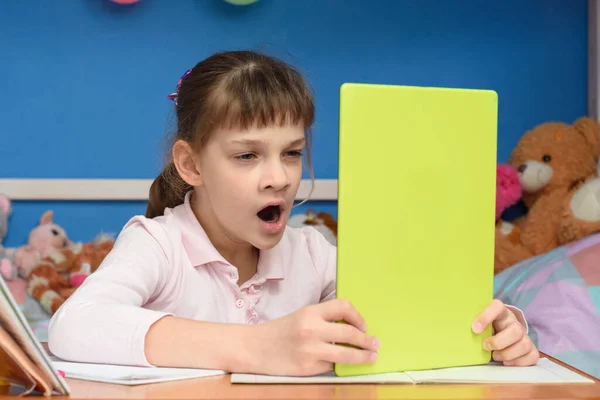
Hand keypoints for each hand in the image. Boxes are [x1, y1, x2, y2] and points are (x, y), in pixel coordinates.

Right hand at [255, 298, 379, 375]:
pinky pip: (332, 367)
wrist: (255, 348)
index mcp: (310, 312)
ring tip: (371, 356)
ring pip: (346, 354)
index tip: (364, 324)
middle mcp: (311, 329)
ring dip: (363, 356)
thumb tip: (352, 325)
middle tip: (375, 343)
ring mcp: (310, 350)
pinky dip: (340, 365)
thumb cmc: (279, 331)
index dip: (358, 316)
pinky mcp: (308, 368)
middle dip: (366, 339)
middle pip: (349, 332)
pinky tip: (345, 364)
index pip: (343, 306)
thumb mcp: (301, 316)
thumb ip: (323, 318)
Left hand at [472, 299, 538, 365]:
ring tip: (495, 356)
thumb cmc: (485, 330)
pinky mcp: (530, 348)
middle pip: (515, 330)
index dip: (486, 316)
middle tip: (485, 346)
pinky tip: (507, 362)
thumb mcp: (479, 325)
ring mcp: (524, 335)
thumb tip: (455, 332)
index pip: (497, 306)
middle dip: (499, 342)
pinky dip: (519, 362)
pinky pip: (532, 355)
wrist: (500, 333)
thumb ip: (473, 326)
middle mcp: (514, 322)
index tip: (474, 329)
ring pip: (525, 344)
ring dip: (508, 354)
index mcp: (500, 313)